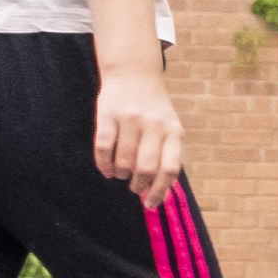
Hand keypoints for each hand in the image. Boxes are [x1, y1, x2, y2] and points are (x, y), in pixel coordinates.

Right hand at [91, 64, 185, 206]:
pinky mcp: (108, 114)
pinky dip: (103, 165)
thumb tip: (160, 192)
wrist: (134, 73)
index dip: (160, 191)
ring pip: (123, 161)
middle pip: (145, 169)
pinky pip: (103, 148)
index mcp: (174, 131)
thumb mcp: (170, 127)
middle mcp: (154, 125)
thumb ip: (168, 155)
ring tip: (121, 174)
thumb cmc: (154, 109)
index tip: (151, 204)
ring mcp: (130, 119)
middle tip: (134, 187)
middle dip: (138, 185)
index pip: (170, 169)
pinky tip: (107, 170)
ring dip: (121, 175)